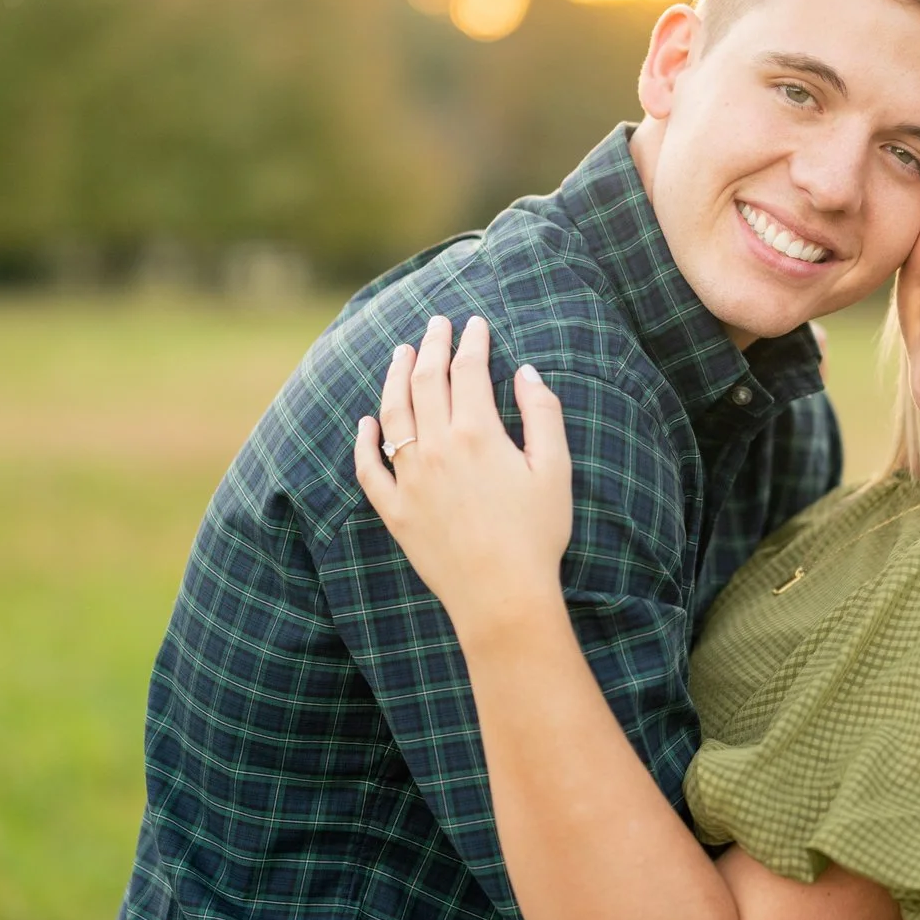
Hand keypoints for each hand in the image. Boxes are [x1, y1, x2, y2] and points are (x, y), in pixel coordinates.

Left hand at [354, 314, 572, 632]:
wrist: (502, 596)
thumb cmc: (537, 535)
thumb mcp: (555, 469)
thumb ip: (542, 413)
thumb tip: (526, 372)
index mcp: (476, 433)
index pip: (468, 371)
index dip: (472, 342)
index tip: (475, 324)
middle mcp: (434, 448)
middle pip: (425, 381)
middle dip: (431, 346)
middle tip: (436, 323)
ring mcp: (409, 480)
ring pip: (393, 414)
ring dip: (394, 377)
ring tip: (399, 353)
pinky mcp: (394, 511)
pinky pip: (369, 469)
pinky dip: (364, 441)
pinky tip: (366, 422)